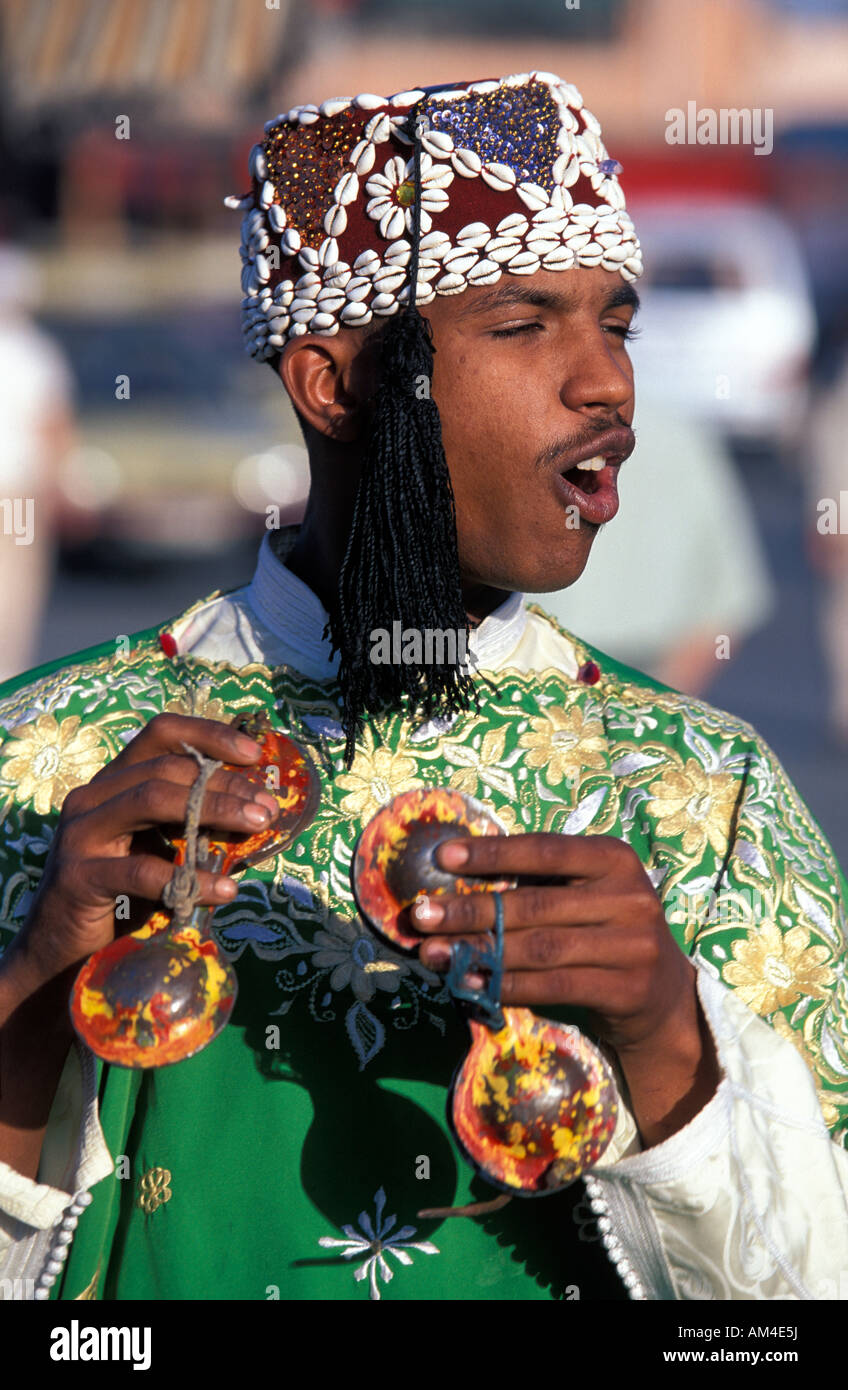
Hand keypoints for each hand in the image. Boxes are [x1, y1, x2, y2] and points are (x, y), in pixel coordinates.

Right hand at [8, 713, 279, 992]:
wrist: (61, 952)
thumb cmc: (121, 897)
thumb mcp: (159, 850)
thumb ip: (192, 826)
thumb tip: (257, 812)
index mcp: (113, 782)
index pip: (161, 735)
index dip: (210, 736)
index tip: (256, 755)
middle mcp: (92, 796)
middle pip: (166, 769)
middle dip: (224, 784)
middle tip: (268, 806)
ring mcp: (81, 833)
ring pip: (152, 799)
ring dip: (213, 810)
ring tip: (256, 826)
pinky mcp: (80, 876)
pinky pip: (143, 870)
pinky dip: (190, 878)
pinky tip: (225, 890)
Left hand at [410, 832, 719, 1145]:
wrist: (661, 996)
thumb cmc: (604, 931)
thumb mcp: (585, 894)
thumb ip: (539, 884)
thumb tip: (456, 880)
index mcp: (614, 859)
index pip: (545, 850)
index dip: (493, 854)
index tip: (443, 857)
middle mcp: (629, 897)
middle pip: (534, 904)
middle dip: (471, 909)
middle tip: (421, 915)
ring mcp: (631, 945)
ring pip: (539, 947)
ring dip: (479, 951)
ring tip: (434, 953)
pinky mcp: (625, 988)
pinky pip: (553, 985)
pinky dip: (506, 985)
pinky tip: (471, 982)